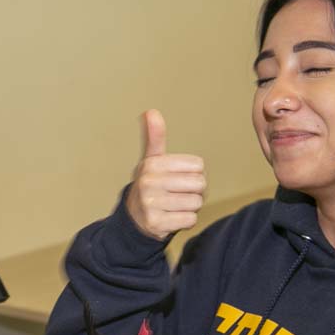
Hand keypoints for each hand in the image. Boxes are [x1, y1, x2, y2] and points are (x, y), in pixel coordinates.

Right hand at [125, 109, 206, 241]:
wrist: (135, 219)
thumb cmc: (151, 185)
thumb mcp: (151, 160)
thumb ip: (155, 136)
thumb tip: (151, 111)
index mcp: (152, 164)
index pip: (198, 166)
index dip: (194, 173)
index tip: (179, 178)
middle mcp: (149, 182)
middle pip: (199, 184)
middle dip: (194, 191)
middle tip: (179, 194)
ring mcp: (151, 204)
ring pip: (196, 203)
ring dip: (190, 207)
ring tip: (175, 206)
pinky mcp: (156, 223)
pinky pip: (190, 219)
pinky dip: (186, 221)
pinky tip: (172, 217)